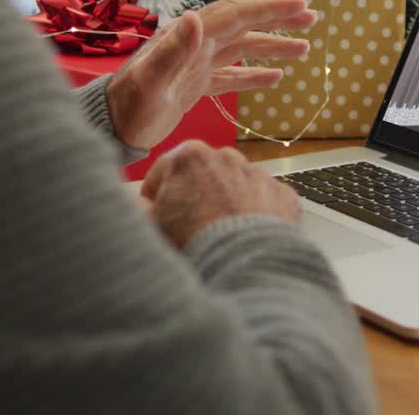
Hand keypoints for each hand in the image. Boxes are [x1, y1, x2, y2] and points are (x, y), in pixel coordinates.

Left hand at [107, 0, 316, 149]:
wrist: (110, 129)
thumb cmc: (128, 108)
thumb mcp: (150, 82)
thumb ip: (172, 50)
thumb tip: (197, 17)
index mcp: (189, 38)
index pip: (237, 14)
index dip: (270, 8)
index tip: (300, 5)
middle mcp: (196, 45)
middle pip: (244, 24)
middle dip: (278, 18)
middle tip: (312, 16)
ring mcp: (196, 64)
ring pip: (242, 48)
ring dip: (272, 45)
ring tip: (304, 47)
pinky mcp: (195, 85)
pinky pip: (232, 75)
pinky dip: (254, 74)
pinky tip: (276, 77)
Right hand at [141, 140, 300, 247]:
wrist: (246, 263)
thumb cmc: (192, 241)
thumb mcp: (149, 224)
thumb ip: (136, 207)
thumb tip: (137, 203)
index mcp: (188, 156)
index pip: (162, 174)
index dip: (155, 199)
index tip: (157, 218)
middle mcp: (226, 156)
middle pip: (201, 176)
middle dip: (194, 197)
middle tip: (190, 229)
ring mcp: (258, 173)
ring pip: (234, 187)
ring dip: (226, 204)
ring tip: (220, 236)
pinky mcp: (282, 194)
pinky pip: (264, 202)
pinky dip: (255, 216)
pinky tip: (246, 238)